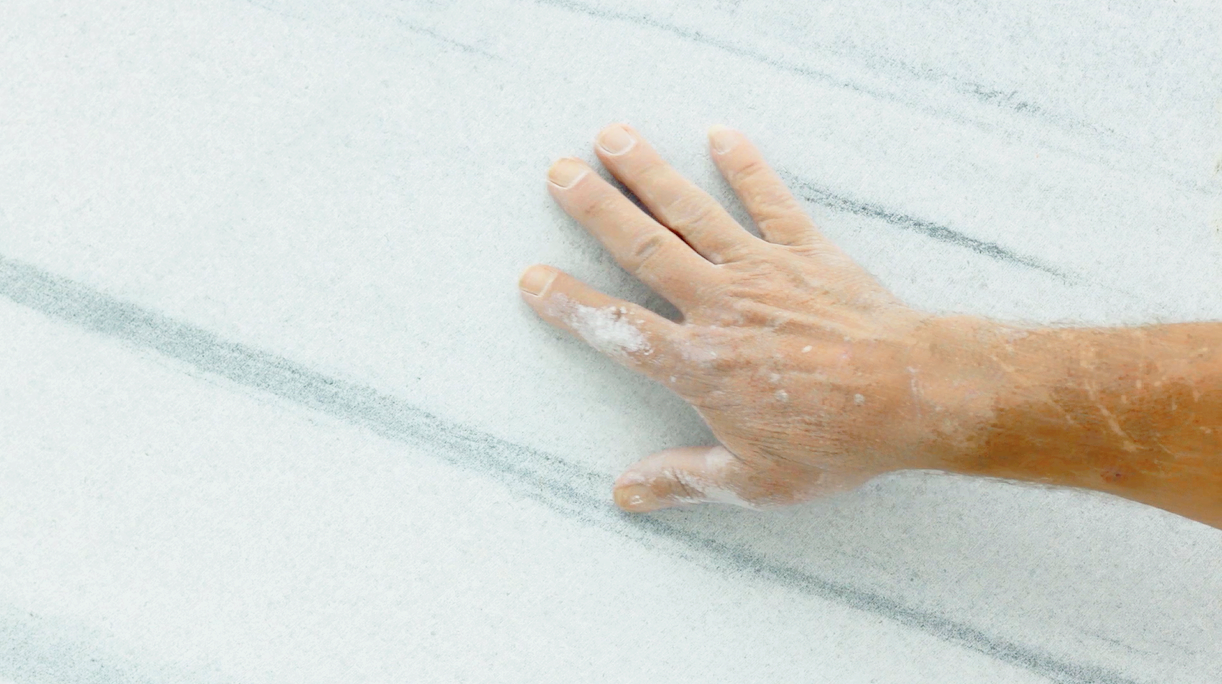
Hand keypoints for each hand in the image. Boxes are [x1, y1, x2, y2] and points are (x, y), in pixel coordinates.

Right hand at [520, 124, 1000, 512]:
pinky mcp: (806, 252)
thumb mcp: (753, 480)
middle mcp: (719, 305)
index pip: (618, 329)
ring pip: (692, 213)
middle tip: (559, 172)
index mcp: (699, 363)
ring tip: (613, 136)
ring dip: (650, 174)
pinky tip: (722, 136)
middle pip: (644, 248)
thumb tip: (623, 496)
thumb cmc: (834, 442)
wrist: (913, 396)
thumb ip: (683, 480)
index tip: (532, 277)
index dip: (570, 304)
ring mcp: (762, 271)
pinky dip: (746, 168)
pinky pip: (770, 201)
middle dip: (597, 208)